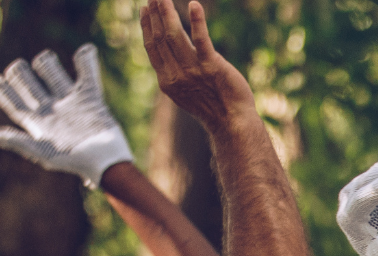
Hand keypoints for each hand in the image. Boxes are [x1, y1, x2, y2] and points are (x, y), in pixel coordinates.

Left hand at [0, 45, 134, 188]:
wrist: (107, 161)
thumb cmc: (74, 160)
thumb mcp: (43, 152)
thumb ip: (17, 141)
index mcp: (37, 123)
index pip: (12, 102)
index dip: (1, 91)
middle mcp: (51, 110)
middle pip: (28, 84)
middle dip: (19, 73)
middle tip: (19, 68)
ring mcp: (70, 103)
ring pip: (52, 74)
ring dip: (46, 63)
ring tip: (45, 59)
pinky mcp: (91, 99)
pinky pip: (88, 75)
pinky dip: (87, 61)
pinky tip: (85, 50)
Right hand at [140, 0, 254, 130]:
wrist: (233, 122)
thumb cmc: (211, 105)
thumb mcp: (185, 91)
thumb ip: (174, 72)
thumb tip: (167, 53)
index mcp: (167, 81)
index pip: (152, 47)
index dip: (146, 27)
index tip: (145, 9)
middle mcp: (176, 75)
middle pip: (160, 37)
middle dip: (155, 14)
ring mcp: (193, 70)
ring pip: (174, 35)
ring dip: (167, 12)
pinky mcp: (212, 66)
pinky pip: (201, 39)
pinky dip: (197, 21)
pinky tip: (193, 5)